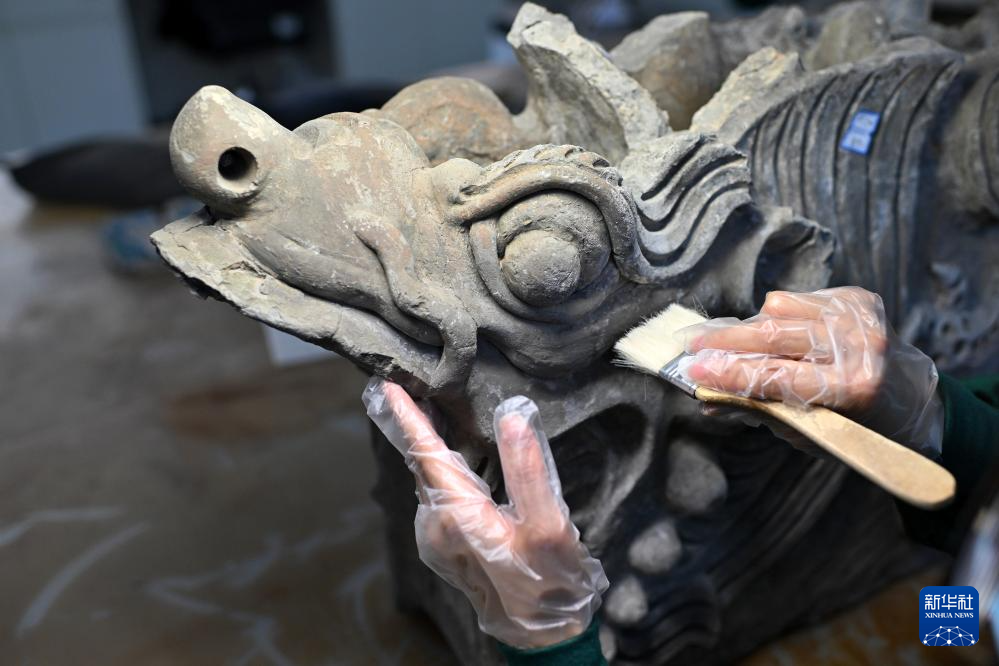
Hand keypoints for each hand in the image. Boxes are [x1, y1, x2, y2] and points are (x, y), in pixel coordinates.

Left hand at [362, 378, 606, 648]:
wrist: (542, 637)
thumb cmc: (550, 583)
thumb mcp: (550, 526)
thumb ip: (529, 469)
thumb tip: (511, 414)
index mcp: (459, 517)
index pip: (428, 455)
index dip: (408, 418)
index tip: (387, 386)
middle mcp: (436, 527)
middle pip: (422, 465)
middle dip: (415, 426)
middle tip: (409, 387)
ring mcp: (436, 540)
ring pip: (428, 481)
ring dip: (427, 448)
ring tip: (427, 413)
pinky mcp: (445, 547)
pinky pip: (437, 497)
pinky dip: (439, 471)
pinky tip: (452, 458)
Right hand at [677, 287, 943, 455]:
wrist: (912, 398)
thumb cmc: (858, 425)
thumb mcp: (812, 431)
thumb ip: (762, 410)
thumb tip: (709, 397)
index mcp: (852, 388)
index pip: (775, 376)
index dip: (729, 373)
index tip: (693, 370)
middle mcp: (859, 346)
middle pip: (772, 334)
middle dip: (725, 339)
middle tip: (691, 344)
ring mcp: (860, 317)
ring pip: (779, 307)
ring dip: (751, 326)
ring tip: (737, 343)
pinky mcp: (858, 299)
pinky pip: (797, 299)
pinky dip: (777, 316)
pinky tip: (777, 334)